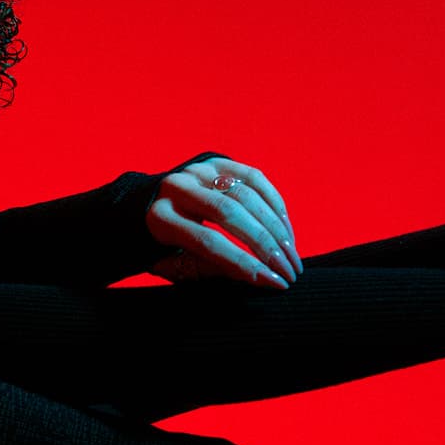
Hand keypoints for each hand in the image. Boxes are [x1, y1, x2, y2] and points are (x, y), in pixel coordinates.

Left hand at [147, 156, 302, 287]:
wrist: (152, 207)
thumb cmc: (167, 249)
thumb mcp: (180, 268)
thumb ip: (213, 271)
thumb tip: (260, 276)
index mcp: (160, 218)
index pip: (209, 243)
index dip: (245, 264)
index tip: (274, 283)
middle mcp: (177, 187)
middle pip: (230, 214)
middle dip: (266, 246)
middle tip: (290, 271)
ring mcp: (198, 170)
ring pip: (247, 195)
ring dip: (276, 228)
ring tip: (292, 256)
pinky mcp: (217, 161)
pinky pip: (255, 179)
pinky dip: (275, 205)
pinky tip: (286, 231)